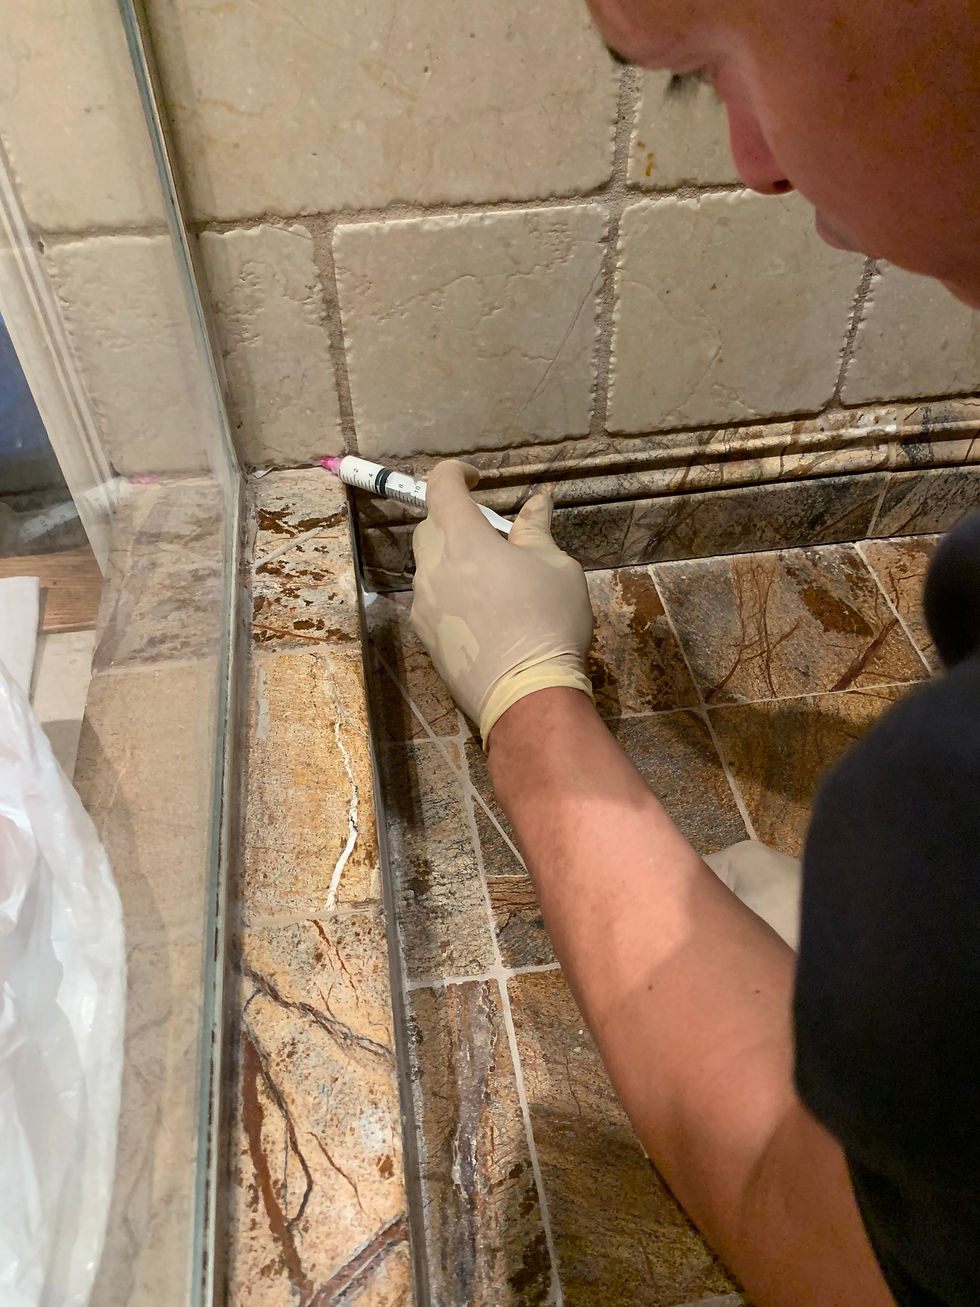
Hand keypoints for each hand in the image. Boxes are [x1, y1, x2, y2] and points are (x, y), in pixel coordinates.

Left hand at [410, 460, 594, 745]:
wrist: (527, 696)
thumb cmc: (548, 623)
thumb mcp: (556, 567)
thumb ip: (536, 529)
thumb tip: (538, 501)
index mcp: (462, 540)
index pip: (441, 486)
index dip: (456, 473)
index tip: (477, 479)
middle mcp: (432, 568)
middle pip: (430, 527)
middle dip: (456, 521)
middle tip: (494, 538)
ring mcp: (423, 605)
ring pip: (428, 566)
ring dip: (453, 560)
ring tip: (492, 580)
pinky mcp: (424, 636)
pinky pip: (431, 599)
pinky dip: (450, 592)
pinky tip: (483, 613)